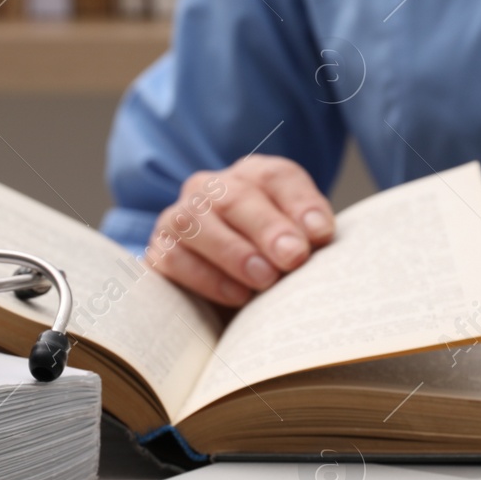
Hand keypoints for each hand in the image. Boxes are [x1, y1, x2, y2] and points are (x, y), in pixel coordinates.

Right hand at [146, 155, 335, 305]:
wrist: (226, 302)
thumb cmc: (272, 269)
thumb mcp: (295, 250)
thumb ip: (307, 240)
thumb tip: (316, 239)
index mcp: (253, 178)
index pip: (276, 177)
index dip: (300, 204)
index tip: (321, 235)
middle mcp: (212, 188)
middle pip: (235, 195)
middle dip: (267, 227)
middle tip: (293, 257)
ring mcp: (179, 216)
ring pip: (196, 221)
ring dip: (233, 251)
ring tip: (265, 279)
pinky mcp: (158, 250)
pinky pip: (174, 257)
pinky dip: (206, 278)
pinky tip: (237, 296)